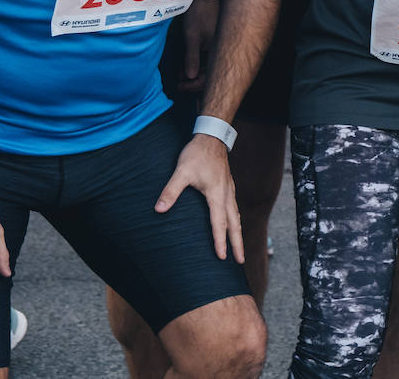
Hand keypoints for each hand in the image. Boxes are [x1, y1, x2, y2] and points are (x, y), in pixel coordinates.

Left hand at [155, 135, 242, 263]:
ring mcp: (229, 190)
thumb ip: (170, 191)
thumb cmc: (197, 154)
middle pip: (234, 224)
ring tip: (239, 248)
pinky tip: (232, 223)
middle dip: (237, 243)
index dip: (220, 242)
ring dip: (238, 233)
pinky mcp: (228, 186)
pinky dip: (235, 220)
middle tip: (240, 261)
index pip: (219, 224)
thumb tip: (158, 209)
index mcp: (217, 195)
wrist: (212, 136)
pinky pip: (234, 208)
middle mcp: (226, 195)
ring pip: (236, 216)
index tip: (222, 257)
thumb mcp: (181, 172)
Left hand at [177, 0, 219, 93]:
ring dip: (193, 73)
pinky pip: (205, 58)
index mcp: (216, 50)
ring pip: (206, 66)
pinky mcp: (211, 39)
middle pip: (208, 74)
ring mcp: (215, 45)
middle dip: (193, 81)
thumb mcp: (191, 36)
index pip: (207, 77)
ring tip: (180, 75)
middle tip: (179, 83)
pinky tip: (186, 63)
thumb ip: (192, 57)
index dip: (193, 85)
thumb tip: (191, 77)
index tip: (180, 86)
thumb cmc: (199, 13)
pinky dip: (195, 63)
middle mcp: (218, 50)